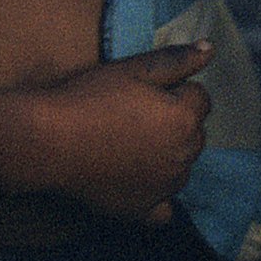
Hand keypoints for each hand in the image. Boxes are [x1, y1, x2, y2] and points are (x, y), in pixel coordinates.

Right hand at [30, 43, 213, 225]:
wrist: (49, 141)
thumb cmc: (90, 98)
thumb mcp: (134, 69)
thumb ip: (177, 60)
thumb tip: (210, 49)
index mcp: (184, 119)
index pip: (200, 98)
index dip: (174, 89)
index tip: (144, 91)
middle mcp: (183, 157)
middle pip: (195, 132)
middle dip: (176, 121)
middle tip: (136, 114)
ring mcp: (164, 187)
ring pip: (182, 166)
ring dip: (168, 154)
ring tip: (130, 142)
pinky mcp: (143, 211)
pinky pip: (165, 208)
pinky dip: (158, 195)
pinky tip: (139, 181)